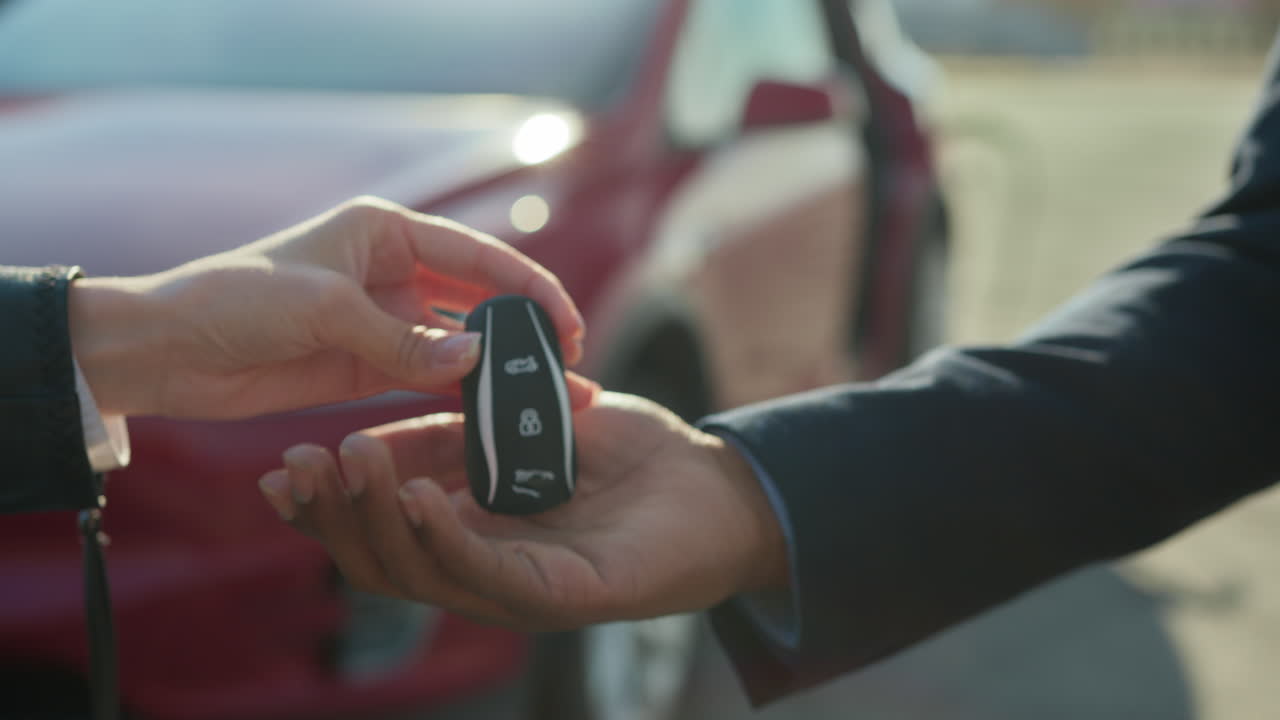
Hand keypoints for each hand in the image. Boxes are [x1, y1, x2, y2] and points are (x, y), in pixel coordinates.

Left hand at [67, 196, 592, 418]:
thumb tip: (478, 358)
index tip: (566, 326)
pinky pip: (427, 379)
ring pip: (458, 346)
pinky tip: (494, 417)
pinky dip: (459, 396)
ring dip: (499, 372)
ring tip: (547, 402)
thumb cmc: (235, 301)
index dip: (528, 289)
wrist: (166, 350)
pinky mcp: (366, 366)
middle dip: (525, 335)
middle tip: (571, 371)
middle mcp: (391, 271)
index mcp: (385, 231)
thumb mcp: (324, 309)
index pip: (477, 257)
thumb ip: (403, 338)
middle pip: (477, 302)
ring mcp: (382, 322)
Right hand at [258, 392, 788, 629]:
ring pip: (419, 572)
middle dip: (332, 515)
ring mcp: (519, 587)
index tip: (284, 464)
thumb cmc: (634, 458)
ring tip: (344, 465)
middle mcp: (484, 566)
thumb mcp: (534, 424)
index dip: (329, 503)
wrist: (719, 486)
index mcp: (471, 529)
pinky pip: (486, 571)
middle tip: (297, 465)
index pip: (379, 528)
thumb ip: (468, 425)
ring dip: (375, 520)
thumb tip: (390, 414)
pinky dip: (443, 534)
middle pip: (382, 558)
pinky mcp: (562, 595)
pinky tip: (414, 494)